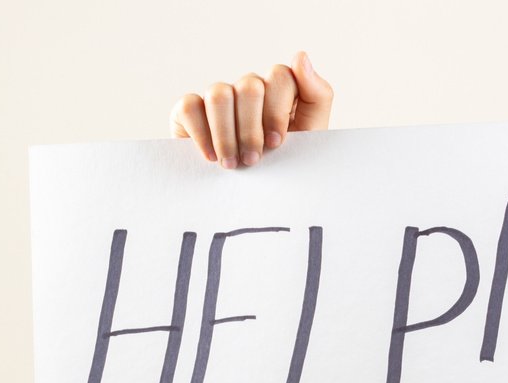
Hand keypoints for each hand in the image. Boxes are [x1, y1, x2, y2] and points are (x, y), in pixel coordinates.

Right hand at [171, 51, 332, 168]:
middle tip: (254, 159)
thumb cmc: (284, 167)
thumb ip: (317, 95)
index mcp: (279, 91)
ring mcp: (219, 98)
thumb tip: (301, 56)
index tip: (276, 143)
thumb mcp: (311, 137)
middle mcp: (249, 90)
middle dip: (252, 129)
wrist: (253, 201)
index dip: (277, 111)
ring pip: (219, 94)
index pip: (280, 76)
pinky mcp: (190, 110)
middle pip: (249, 86)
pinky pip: (189, 106)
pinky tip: (211, 157)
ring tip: (232, 164)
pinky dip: (202, 135)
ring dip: (227, 135)